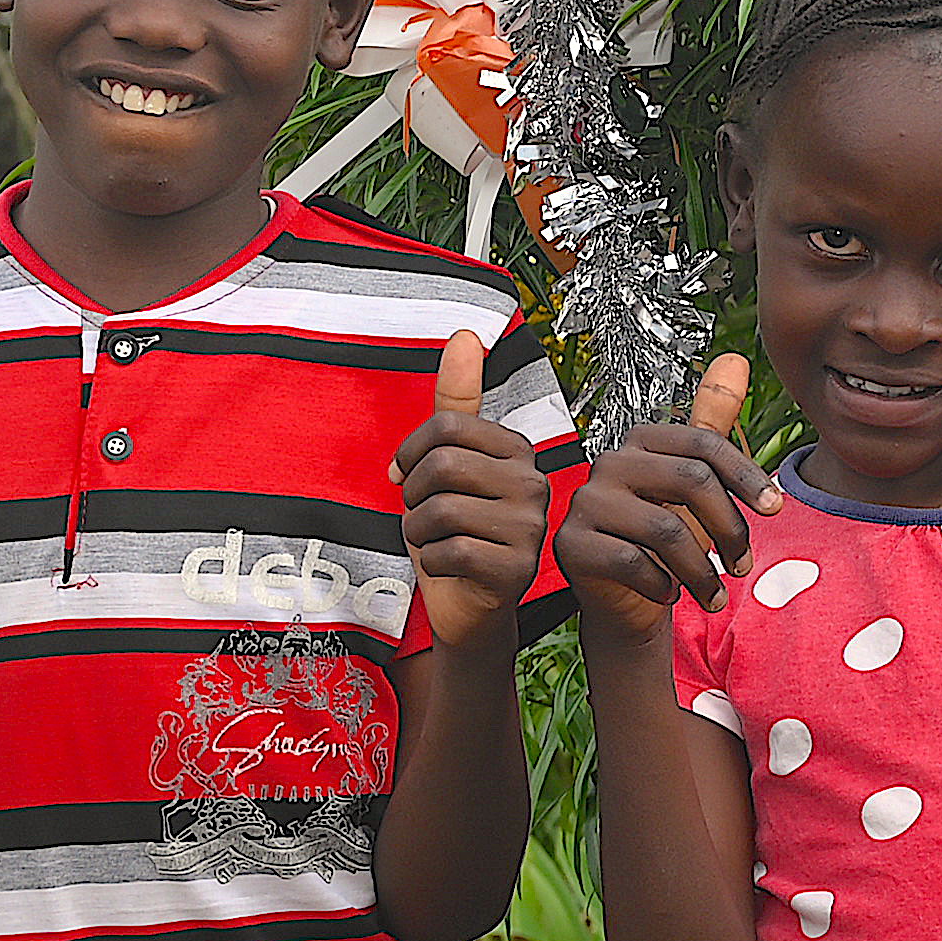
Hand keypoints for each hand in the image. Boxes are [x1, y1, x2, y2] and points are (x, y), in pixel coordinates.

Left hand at [395, 335, 547, 647]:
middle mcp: (534, 482)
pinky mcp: (518, 568)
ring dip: (418, 533)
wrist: (469, 606)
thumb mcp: (449, 465)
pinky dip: (431, 563)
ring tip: (438, 542)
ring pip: (439, 510)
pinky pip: (447, 551)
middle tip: (422, 516)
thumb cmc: (456, 532)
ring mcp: (530, 526)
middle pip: (441, 466)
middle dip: (413, 496)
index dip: (411, 452)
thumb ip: (456, 403)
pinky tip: (449, 568)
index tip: (408, 476)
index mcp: (517, 450)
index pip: (447, 426)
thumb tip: (465, 334)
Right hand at [558, 358, 773, 632]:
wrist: (622, 597)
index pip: (705, 445)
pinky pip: (634, 563)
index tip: (776, 509)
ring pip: (667, 529)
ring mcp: (585, 502)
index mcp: (642, 441)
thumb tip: (736, 358)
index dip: (747, 476)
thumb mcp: (694, 478)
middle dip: (730, 528)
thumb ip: (712, 422)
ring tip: (714, 592)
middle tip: (743, 564)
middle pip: (691, 482)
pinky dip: (664, 586)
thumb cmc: (663, 536)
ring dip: (702, 570)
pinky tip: (670, 595)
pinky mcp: (572, 543)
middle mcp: (609, 462)